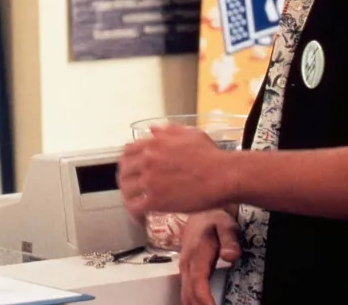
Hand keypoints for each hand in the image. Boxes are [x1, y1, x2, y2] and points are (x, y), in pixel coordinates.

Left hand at [118, 124, 232, 218]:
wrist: (223, 176)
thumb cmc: (211, 155)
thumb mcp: (189, 134)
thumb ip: (167, 131)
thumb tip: (152, 130)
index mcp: (153, 144)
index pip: (127, 152)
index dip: (127, 161)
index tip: (130, 168)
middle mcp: (147, 160)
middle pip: (124, 171)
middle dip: (126, 180)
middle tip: (132, 187)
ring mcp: (150, 181)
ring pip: (126, 190)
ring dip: (129, 197)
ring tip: (135, 202)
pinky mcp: (156, 201)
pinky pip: (135, 208)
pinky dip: (134, 213)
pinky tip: (139, 217)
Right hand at [179, 209, 240, 304]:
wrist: (201, 214)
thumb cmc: (214, 219)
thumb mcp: (226, 225)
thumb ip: (230, 240)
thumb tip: (230, 256)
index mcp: (196, 254)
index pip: (198, 283)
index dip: (204, 299)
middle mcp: (187, 264)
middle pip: (190, 295)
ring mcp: (185, 269)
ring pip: (186, 296)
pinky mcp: (186, 273)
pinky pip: (187, 293)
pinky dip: (194, 303)